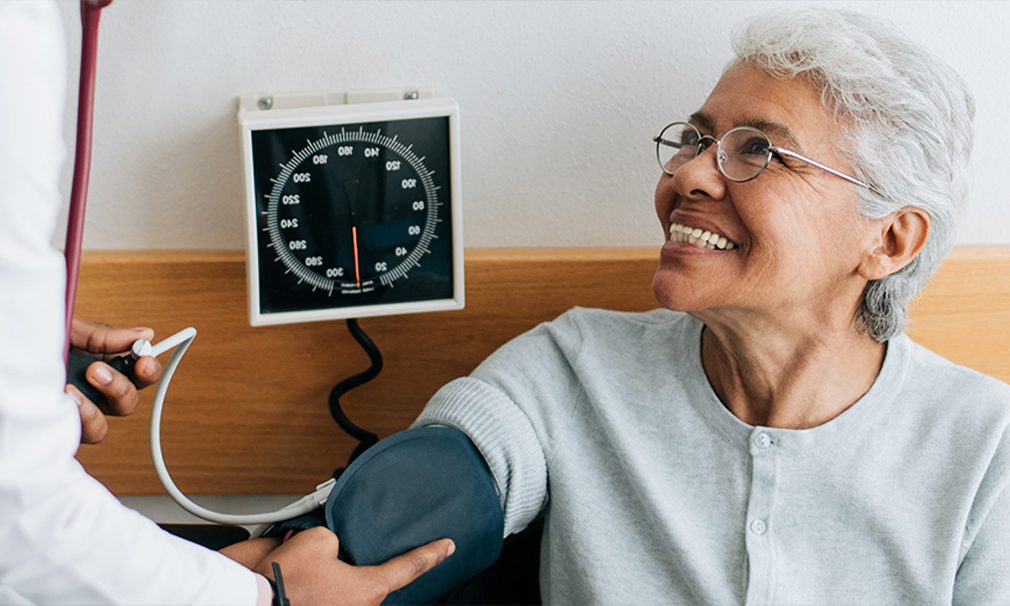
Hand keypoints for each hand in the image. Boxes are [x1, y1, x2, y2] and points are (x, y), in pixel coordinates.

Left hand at [66, 316, 163, 443]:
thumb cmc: (26, 341)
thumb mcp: (67, 330)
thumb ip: (102, 334)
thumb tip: (145, 335)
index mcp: (98, 363)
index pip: (138, 372)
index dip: (148, 368)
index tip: (145, 358)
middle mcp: (89, 392)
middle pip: (128, 401)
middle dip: (121, 387)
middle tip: (97, 370)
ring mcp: (72, 413)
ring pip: (104, 426)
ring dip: (96, 410)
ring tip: (74, 390)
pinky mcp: (55, 429)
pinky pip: (80, 436)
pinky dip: (78, 420)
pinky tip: (63, 401)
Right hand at [226, 527, 453, 604]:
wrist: (247, 601)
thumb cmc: (280, 581)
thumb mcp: (318, 540)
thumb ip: (338, 539)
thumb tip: (333, 547)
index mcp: (369, 589)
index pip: (411, 566)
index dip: (432, 554)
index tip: (448, 546)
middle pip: (373, 582)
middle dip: (356, 566)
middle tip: (329, 560)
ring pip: (349, 593)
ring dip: (334, 581)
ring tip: (302, 575)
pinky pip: (331, 600)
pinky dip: (321, 591)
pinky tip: (300, 586)